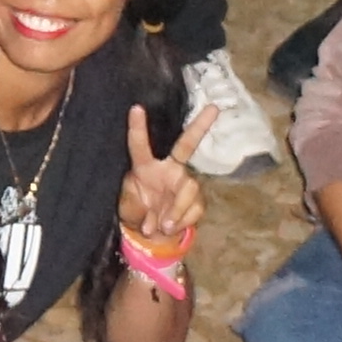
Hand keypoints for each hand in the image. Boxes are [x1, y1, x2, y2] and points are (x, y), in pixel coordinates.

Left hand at [116, 105, 211, 259]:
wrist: (153, 234)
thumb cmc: (137, 212)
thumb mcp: (127, 210)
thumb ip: (138, 212)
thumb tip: (153, 223)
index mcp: (145, 167)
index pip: (140, 146)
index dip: (137, 128)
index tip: (135, 108)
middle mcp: (169, 169)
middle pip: (186, 145)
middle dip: (200, 126)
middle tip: (213, 108)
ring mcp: (185, 183)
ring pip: (189, 187)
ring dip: (176, 209)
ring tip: (163, 225)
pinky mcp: (197, 200)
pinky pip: (195, 209)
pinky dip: (182, 222)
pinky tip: (171, 227)